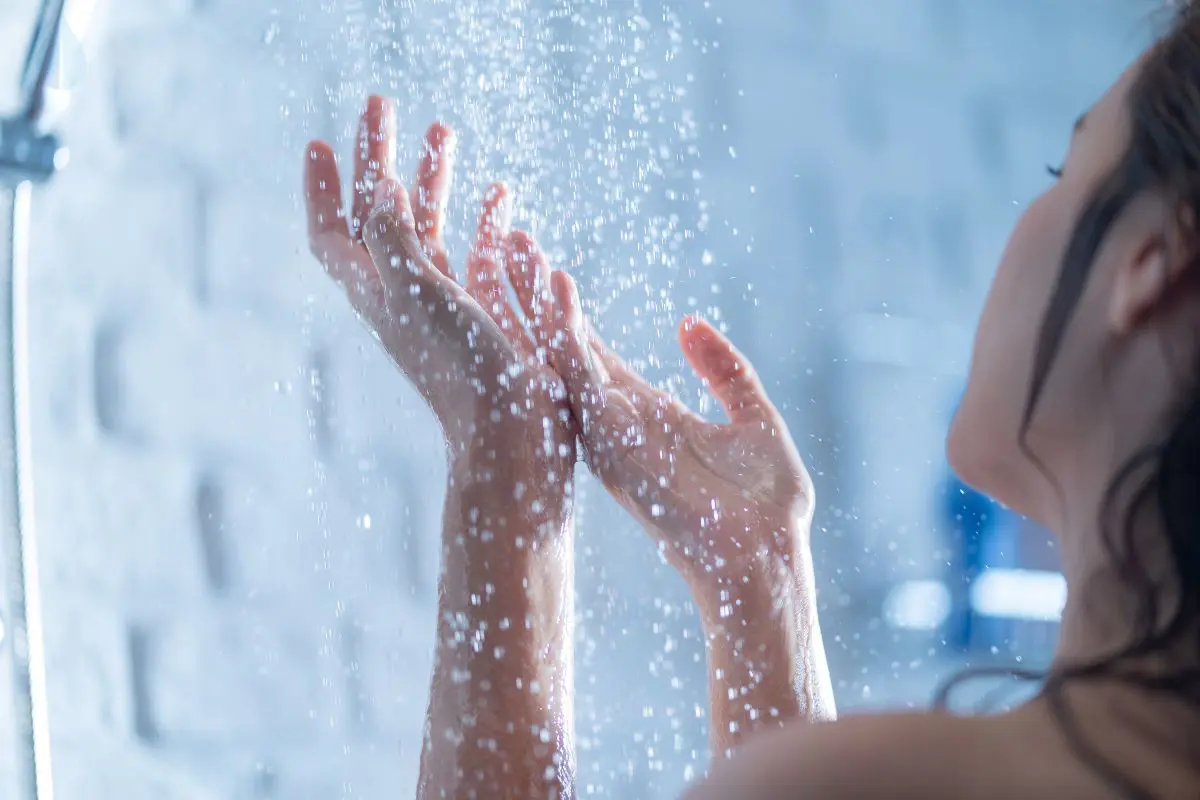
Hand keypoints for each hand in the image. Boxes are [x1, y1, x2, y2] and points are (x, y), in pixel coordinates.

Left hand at [303, 97, 575, 506]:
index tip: (321, 143)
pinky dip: (484, 220)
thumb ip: (394, 237)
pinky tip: (501, 196)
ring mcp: (445, 306)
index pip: (332, 233)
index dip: (322, 189)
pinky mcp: (485, 315)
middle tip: (383, 106)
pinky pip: (478, 253)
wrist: (513, 433)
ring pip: (429, 228)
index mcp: (377, 293)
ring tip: (444, 131)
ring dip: (432, 179)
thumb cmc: (462, 367)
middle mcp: (404, 296)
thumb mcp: (418, 292)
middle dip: (379, 160)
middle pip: (380, 216)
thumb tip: (379, 190)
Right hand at [541, 271, 814, 597]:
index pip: (592, 352)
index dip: (566, 311)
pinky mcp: (616, 444)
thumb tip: (687, 322)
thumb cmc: (765, 505)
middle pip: (563, 347)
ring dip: (535, 303)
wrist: (766, 558)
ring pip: (560, 356)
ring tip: (514, 246)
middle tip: (509, 241)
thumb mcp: (753, 417)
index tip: (542, 266)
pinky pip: (582, 380)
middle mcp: (617, 423)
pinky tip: (557, 288)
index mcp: (645, 416)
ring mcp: (612, 433)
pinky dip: (567, 333)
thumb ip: (722, 369)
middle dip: (533, 297)